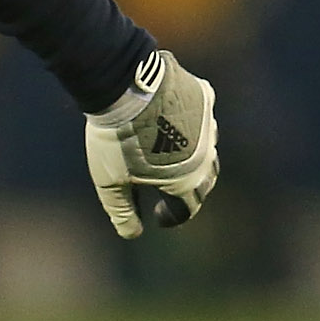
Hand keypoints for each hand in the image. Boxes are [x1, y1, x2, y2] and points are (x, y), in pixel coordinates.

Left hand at [85, 50, 218, 239]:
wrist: (123, 87)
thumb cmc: (115, 139)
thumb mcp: (110, 182)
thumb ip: (121, 211)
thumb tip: (131, 233)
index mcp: (187, 180)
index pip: (188, 208)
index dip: (173, 216)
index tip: (158, 217)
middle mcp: (206, 154)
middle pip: (204, 180)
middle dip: (189, 191)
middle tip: (170, 193)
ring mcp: (208, 123)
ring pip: (207, 147)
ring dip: (193, 158)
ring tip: (171, 160)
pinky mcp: (203, 96)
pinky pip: (203, 115)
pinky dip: (191, 125)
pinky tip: (173, 123)